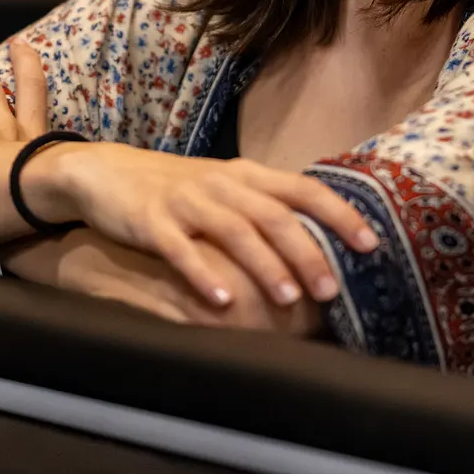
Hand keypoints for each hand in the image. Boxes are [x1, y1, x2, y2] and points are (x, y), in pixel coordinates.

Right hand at [25, 141, 377, 309]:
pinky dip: (204, 274)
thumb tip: (318, 242)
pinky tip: (223, 301)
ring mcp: (186, 201)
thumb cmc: (173, 187)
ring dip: (265, 265)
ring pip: (235, 230)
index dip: (339, 214)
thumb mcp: (223, 189)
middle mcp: (222, 184)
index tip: (370, 245)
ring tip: (289, 299)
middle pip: (275, 215)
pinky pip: (181, 248)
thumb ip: (263, 207)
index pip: (303, 190)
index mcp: (246, 175)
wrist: (104, 172)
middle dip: (307, 253)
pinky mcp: (151, 220)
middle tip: (331, 291)